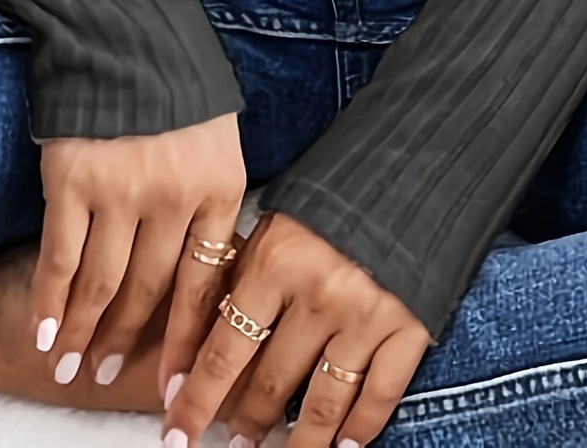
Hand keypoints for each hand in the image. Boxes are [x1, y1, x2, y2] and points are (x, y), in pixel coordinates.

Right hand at [30, 111, 245, 391]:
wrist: (123, 26)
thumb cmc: (174, 84)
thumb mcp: (216, 140)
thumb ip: (209, 201)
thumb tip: (205, 269)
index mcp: (219, 189)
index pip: (205, 286)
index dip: (189, 344)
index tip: (180, 389)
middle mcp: (174, 199)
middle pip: (150, 293)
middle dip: (126, 343)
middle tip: (105, 376)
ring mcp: (121, 192)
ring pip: (102, 285)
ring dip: (83, 331)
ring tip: (70, 364)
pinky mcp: (72, 182)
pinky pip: (60, 259)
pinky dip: (49, 302)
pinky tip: (42, 332)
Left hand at [161, 211, 430, 446]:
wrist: (409, 168)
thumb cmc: (331, 195)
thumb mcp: (275, 222)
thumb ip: (245, 275)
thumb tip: (206, 336)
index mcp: (275, 263)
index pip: (223, 349)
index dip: (197, 396)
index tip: (177, 429)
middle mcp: (317, 295)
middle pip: (269, 381)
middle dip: (244, 421)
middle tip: (229, 443)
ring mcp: (365, 316)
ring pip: (321, 402)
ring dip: (297, 440)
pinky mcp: (409, 327)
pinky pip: (379, 395)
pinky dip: (361, 429)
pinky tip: (343, 447)